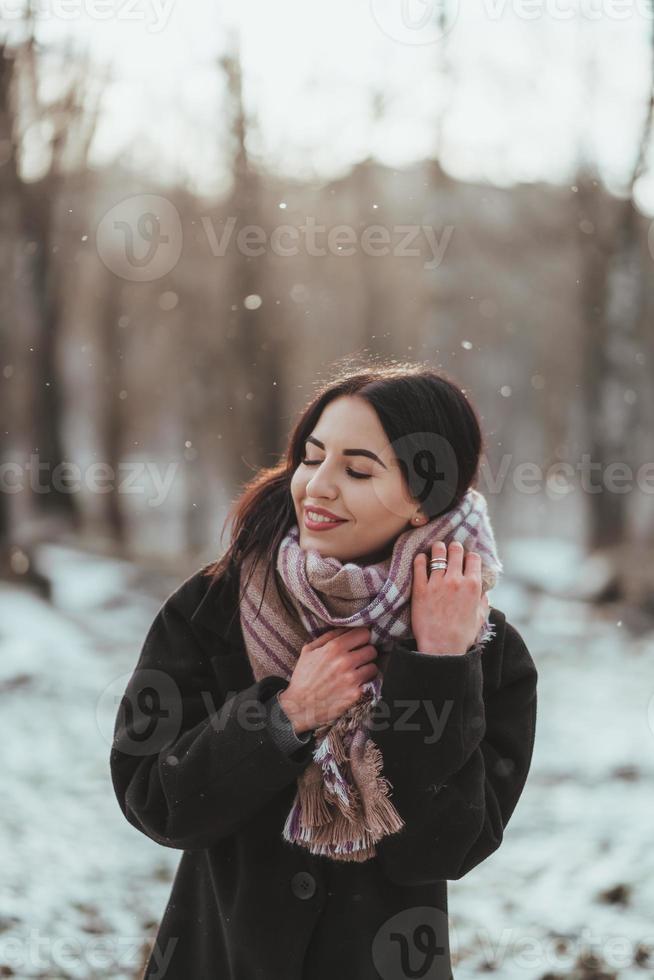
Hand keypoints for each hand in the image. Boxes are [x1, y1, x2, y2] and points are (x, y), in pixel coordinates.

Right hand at [278, 626, 378, 732]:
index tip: (359, 642)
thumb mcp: (309, 650)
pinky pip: (369, 683)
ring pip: (373, 667)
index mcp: (333, 648)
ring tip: (356, 672)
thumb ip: (328, 636)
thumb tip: (346, 628)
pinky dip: (363, 684)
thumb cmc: (303, 677)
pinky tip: (353, 685)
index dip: (362, 638)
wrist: (299, 706)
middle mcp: (344, 662)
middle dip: (365, 653)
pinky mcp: (355, 694)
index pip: (364, 634)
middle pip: (372, 650)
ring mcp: (351, 679)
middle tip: (358, 658)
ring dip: (366, 669)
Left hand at [410, 540, 489, 655]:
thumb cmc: (462, 636)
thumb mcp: (480, 617)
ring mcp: (437, 583)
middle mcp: (456, 581)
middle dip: (454, 548)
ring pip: (437, 553)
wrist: (441, 649)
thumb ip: (483, 601)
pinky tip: (421, 559)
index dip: (469, 556)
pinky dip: (420, 559)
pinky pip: (419, 565)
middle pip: (455, 550)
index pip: (473, 558)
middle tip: (450, 550)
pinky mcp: (420, 589)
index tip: (465, 559)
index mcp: (473, 586)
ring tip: (436, 549)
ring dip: (437, 548)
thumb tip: (484, 591)